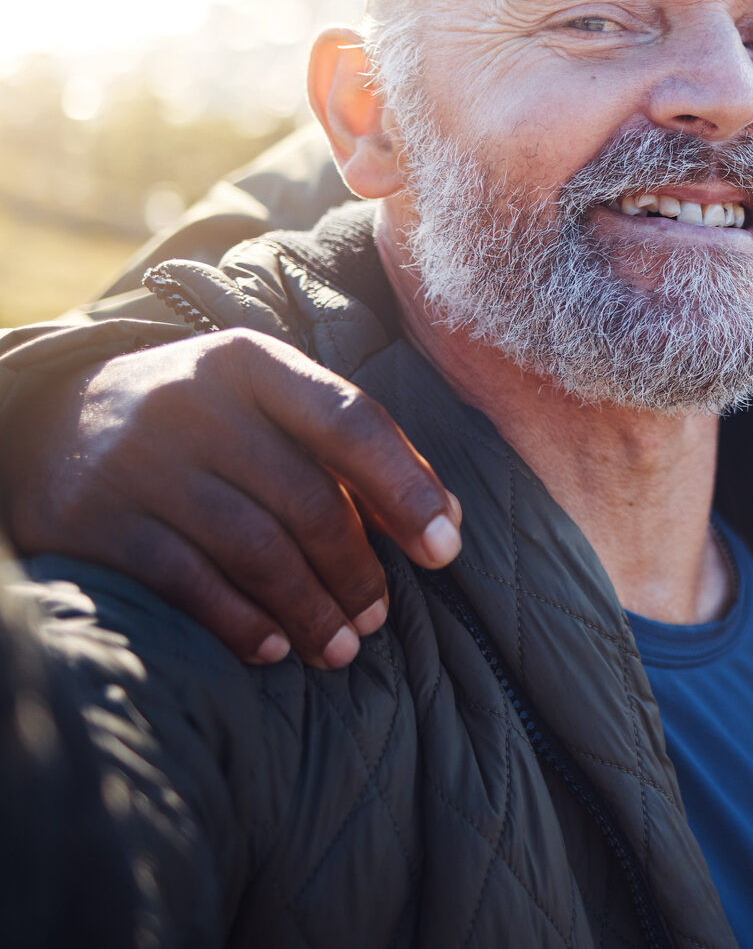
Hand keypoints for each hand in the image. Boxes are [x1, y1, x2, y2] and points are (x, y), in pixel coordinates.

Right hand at [2, 329, 460, 670]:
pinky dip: (242, 623)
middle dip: (357, 569)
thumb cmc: (201, 422)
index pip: (350, 422)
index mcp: (253, 363)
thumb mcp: (266, 406)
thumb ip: (350, 450)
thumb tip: (444, 522)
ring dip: (310, 608)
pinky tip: (275, 648)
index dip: (407, 489)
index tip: (447, 549)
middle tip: (380, 615)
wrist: (47, 421)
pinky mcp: (97, 518)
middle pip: (307, 498)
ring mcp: (142, 460)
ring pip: (254, 549)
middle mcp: (196, 402)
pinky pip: (189, 583)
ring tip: (342, 646)